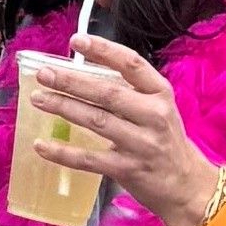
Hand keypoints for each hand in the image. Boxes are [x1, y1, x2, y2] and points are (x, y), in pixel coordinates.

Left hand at [28, 36, 225, 225]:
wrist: (186, 184)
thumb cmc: (164, 140)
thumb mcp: (157, 107)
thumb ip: (128, 90)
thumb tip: (80, 72)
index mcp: (160, 93)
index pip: (131, 63)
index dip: (103, 50)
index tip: (76, 41)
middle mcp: (154, 115)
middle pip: (107, 93)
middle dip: (71, 81)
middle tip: (44, 73)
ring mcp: (141, 144)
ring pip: (96, 121)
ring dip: (63, 108)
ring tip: (39, 99)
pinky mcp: (128, 169)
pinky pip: (89, 159)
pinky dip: (63, 152)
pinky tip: (42, 145)